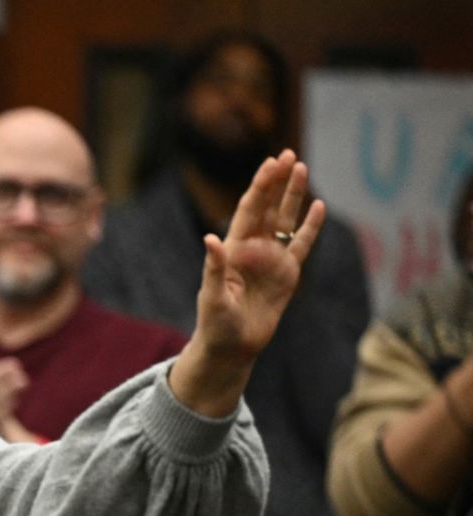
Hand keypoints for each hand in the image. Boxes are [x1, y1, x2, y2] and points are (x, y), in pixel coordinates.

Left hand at [172, 151, 326, 414]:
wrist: (232, 348)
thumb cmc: (216, 325)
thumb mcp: (213, 298)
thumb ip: (214, 268)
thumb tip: (210, 238)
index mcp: (233, 250)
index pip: (249, 210)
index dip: (260, 187)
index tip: (271, 164)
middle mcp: (252, 249)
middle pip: (269, 208)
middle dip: (277, 182)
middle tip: (288, 154)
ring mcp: (272, 260)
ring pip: (286, 221)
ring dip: (293, 196)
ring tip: (302, 168)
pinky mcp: (287, 275)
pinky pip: (302, 246)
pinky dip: (311, 227)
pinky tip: (319, 206)